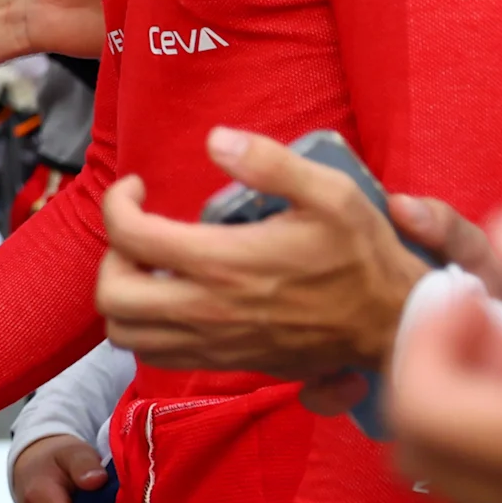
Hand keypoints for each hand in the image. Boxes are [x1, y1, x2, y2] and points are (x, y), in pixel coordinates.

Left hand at [95, 130, 430, 402]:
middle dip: (111, 255)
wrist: (390, 324)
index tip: (138, 188)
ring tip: (150, 266)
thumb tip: (216, 139)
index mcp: (223, 263)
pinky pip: (155, 354)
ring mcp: (212, 343)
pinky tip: (171, 296)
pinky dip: (145, 326)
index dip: (117, 202)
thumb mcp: (331, 194)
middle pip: (111, 295)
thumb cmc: (361, 256)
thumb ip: (271, 163)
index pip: (129, 235)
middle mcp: (206, 309)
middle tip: (140, 230)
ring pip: (125, 334)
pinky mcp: (224, 363)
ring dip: (122, 296)